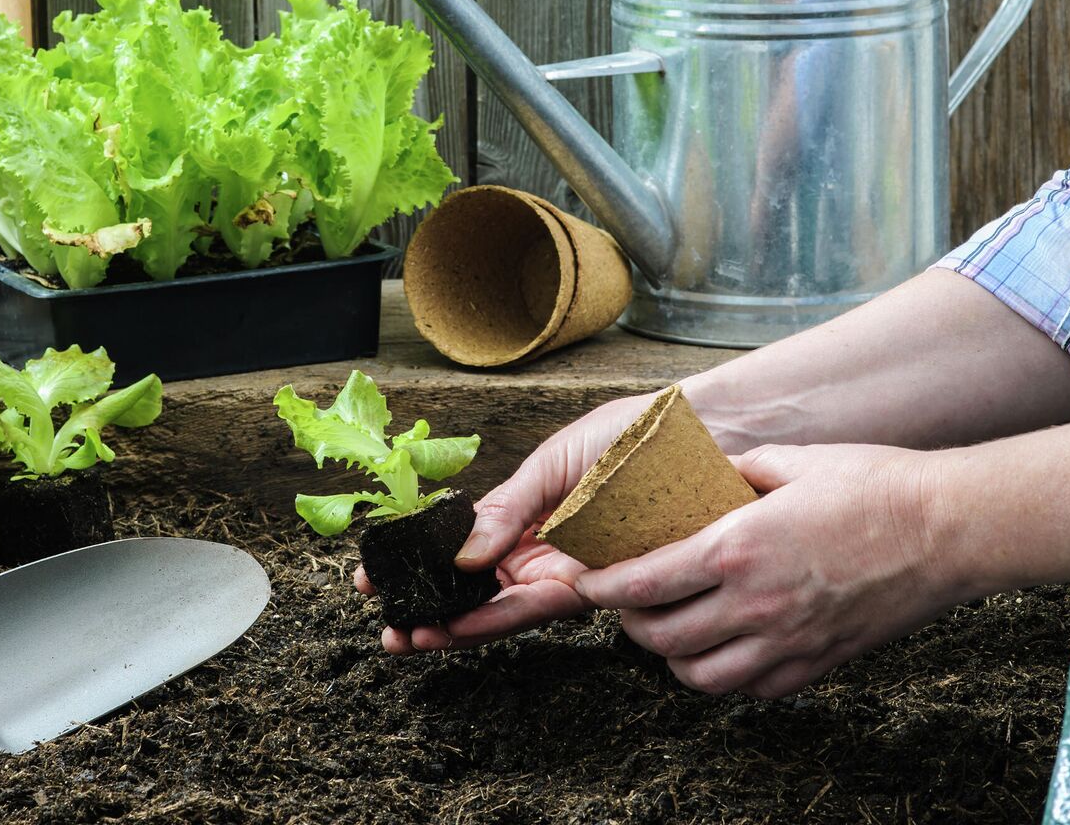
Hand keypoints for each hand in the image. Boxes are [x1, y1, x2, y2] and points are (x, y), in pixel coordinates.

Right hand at [355, 392, 652, 653]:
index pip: (463, 553)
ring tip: (412, 636)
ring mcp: (569, 572)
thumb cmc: (630, 436)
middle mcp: (544, 553)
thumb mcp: (554, 462)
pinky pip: (543, 607)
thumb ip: (508, 506)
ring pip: (502, 610)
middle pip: (476, 593)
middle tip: (388, 627)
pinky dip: (499, 616)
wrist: (698, 433)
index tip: (372, 577)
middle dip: (428, 613)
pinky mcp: (600, 586)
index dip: (419, 568)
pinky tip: (462, 623)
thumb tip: (459, 550)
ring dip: (454, 626)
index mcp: (527, 521)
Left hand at [575, 442, 952, 698]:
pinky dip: (719, 674)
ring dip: (669, 654)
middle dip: (627, 621)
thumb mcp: (790, 460)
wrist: (946, 530)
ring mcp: (786, 643)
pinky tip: (720, 647)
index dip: (603, 585)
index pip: (644, 582)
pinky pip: (747, 689)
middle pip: (660, 636)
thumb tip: (704, 473)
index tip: (583, 577)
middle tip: (622, 600)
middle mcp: (755, 605)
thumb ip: (735, 470)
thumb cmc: (872, 485)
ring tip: (666, 627)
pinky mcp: (816, 666)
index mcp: (738, 547)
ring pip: (698, 676)